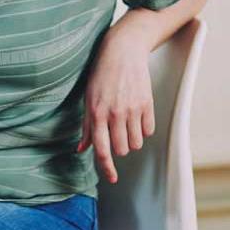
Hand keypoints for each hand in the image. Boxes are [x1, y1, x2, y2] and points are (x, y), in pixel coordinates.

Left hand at [77, 32, 154, 183]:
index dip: (107, 168)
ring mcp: (132, 109)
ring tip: (127, 125)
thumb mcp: (88, 99)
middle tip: (116, 135)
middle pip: (122, 150)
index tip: (112, 179)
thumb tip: (81, 149)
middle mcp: (115, 114)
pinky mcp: (147, 104)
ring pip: (136, 143)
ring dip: (132, 140)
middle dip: (119, 148)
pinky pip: (149, 131)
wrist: (123, 51)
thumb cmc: (101, 75)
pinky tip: (137, 117)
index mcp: (96, 114)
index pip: (102, 150)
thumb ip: (86, 127)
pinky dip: (143, 130)